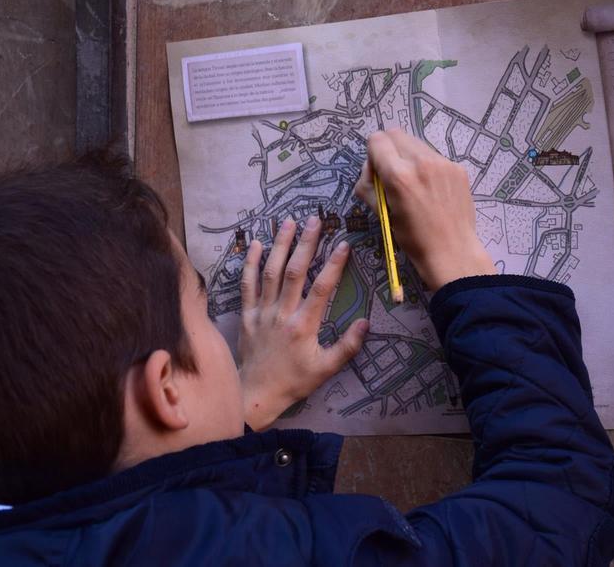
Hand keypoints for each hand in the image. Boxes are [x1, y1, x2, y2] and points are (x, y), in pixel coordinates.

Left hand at [238, 216, 368, 430]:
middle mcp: (282, 314)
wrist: (256, 394)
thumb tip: (366, 323)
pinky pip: (247, 285)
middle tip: (314, 219)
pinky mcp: (247, 315)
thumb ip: (348, 346)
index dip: (333, 264)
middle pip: (295, 272)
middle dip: (306, 243)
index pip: (321, 288)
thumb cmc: (295, 382)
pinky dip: (250, 263)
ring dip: (281, 245)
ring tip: (288, 222)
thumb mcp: (326, 369)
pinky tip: (256, 244)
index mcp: (304, 326)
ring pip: (271, 272)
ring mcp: (261, 312)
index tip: (344, 244)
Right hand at [354, 129, 494, 289]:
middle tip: (394, 175)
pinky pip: (434, 156)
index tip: (378, 172)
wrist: (453, 251)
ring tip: (416, 183)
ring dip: (410, 156)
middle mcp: (421, 161)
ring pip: (416, 143)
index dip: (373, 154)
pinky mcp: (458, 168)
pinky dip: (428, 166)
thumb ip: (368, 185)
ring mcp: (443, 163)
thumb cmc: (413, 239)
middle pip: (396, 134)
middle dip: (390, 150)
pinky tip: (433, 189)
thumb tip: (370, 166)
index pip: (376, 140)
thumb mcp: (382, 213)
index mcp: (398, 175)